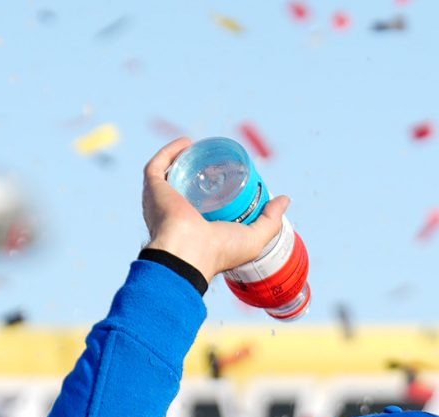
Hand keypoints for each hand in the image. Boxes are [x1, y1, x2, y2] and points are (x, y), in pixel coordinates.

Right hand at [140, 138, 291, 283]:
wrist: (189, 253)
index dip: (217, 186)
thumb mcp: (253, 239)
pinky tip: (187, 142)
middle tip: (219, 160)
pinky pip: (158, 164)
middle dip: (200, 170)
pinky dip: (170, 151)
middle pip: (186, 186)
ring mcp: (162, 201)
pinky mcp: (153, 189)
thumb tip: (285, 199)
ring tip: (203, 148)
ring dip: (184, 158)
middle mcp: (175, 215)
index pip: (204, 204)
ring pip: (171, 172)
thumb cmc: (218, 252)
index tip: (232, 173)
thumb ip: (270, 221)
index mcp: (195, 228)